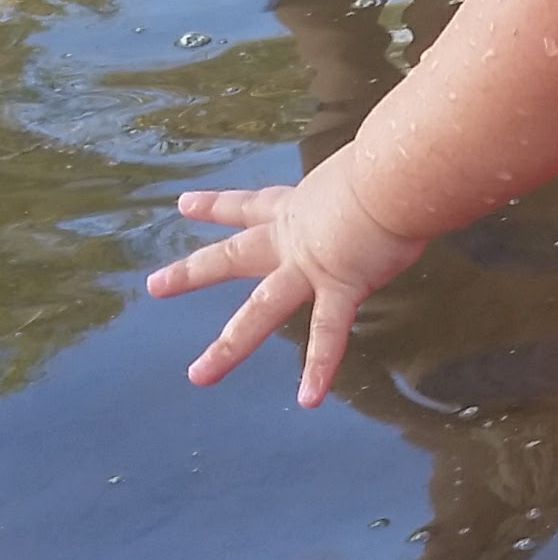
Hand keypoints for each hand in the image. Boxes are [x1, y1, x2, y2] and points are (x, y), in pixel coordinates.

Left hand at [148, 147, 424, 403]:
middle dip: (192, 272)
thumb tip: (402, 161)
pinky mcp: (341, 286)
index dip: (217, 205)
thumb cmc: (393, 160)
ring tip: (199, 375)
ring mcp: (310, 266)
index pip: (250, 205)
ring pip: (260, 311)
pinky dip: (320, 367)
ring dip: (228, 346)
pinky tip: (308, 398)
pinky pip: (328, 333)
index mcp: (300, 205)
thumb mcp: (370, 164)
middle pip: (233, 255)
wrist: (394, 171)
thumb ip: (375, 171)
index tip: (183, 205)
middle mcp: (294, 236)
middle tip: (154, 285)